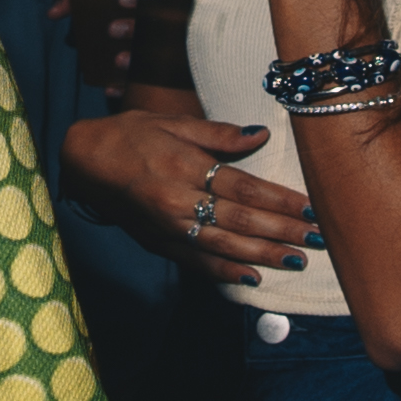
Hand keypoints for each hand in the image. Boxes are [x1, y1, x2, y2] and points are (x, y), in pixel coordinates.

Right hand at [60, 95, 319, 285]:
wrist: (82, 163)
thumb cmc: (130, 135)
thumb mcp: (172, 122)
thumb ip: (217, 133)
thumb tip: (260, 135)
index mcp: (184, 167)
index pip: (244, 188)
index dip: (280, 200)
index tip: (311, 207)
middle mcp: (178, 202)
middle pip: (241, 220)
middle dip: (283, 231)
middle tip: (318, 239)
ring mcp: (168, 228)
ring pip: (225, 245)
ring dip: (264, 255)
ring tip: (298, 261)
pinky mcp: (159, 244)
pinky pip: (197, 262)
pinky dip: (225, 271)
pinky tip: (252, 278)